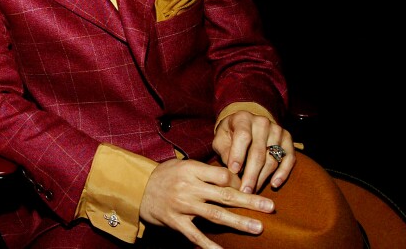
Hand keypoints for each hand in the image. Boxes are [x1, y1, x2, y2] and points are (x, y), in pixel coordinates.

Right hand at [139, 159, 273, 248]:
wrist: (136, 189)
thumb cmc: (162, 175)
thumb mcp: (181, 164)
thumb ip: (204, 171)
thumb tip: (231, 177)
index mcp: (191, 170)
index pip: (222, 175)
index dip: (238, 181)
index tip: (249, 187)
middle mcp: (188, 187)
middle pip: (224, 194)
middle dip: (249, 201)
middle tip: (270, 207)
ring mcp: (182, 206)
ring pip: (215, 214)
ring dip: (238, 221)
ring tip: (257, 228)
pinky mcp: (176, 222)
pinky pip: (195, 235)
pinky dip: (209, 245)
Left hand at [212, 110, 295, 193]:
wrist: (246, 124)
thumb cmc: (230, 134)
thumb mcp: (221, 139)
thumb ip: (224, 151)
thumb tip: (232, 170)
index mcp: (243, 119)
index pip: (243, 137)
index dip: (238, 155)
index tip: (234, 172)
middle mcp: (262, 122)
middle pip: (258, 152)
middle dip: (251, 174)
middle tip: (244, 191)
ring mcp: (277, 130)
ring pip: (272, 158)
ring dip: (263, 177)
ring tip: (253, 191)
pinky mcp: (287, 140)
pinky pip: (289, 158)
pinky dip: (283, 173)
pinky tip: (274, 184)